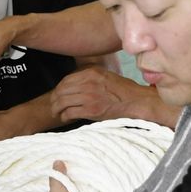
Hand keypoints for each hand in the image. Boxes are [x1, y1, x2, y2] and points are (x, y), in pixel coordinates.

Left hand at [50, 68, 169, 126]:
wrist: (136, 101)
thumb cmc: (123, 91)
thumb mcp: (106, 77)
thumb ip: (90, 78)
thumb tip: (75, 84)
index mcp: (91, 73)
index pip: (66, 80)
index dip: (59, 89)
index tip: (57, 95)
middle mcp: (89, 82)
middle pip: (61, 91)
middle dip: (55, 100)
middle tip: (54, 106)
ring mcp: (90, 96)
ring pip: (63, 101)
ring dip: (57, 109)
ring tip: (58, 113)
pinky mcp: (92, 109)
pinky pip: (70, 112)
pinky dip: (65, 116)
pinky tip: (66, 118)